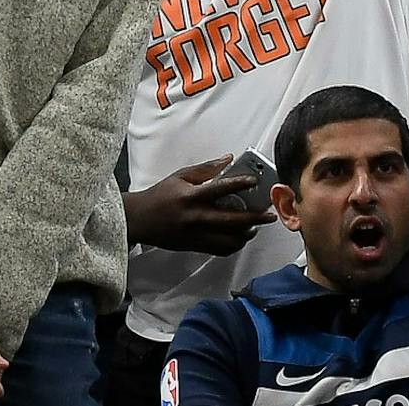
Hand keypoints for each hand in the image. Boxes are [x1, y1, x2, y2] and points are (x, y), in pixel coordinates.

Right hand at [123, 154, 278, 255]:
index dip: (240, 184)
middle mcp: (195, 217)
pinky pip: (219, 250)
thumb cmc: (160, 195)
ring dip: (246, 235)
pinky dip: (233, 246)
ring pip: (228, 240)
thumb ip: (206, 169)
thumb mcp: (180, 176)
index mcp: (191, 197)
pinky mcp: (193, 246)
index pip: (220, 189)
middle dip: (255, 218)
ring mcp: (195, 235)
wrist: (139, 220)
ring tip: (256, 227)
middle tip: (270, 214)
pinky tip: (241, 238)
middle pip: (231, 220)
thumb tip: (230, 158)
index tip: (256, 181)